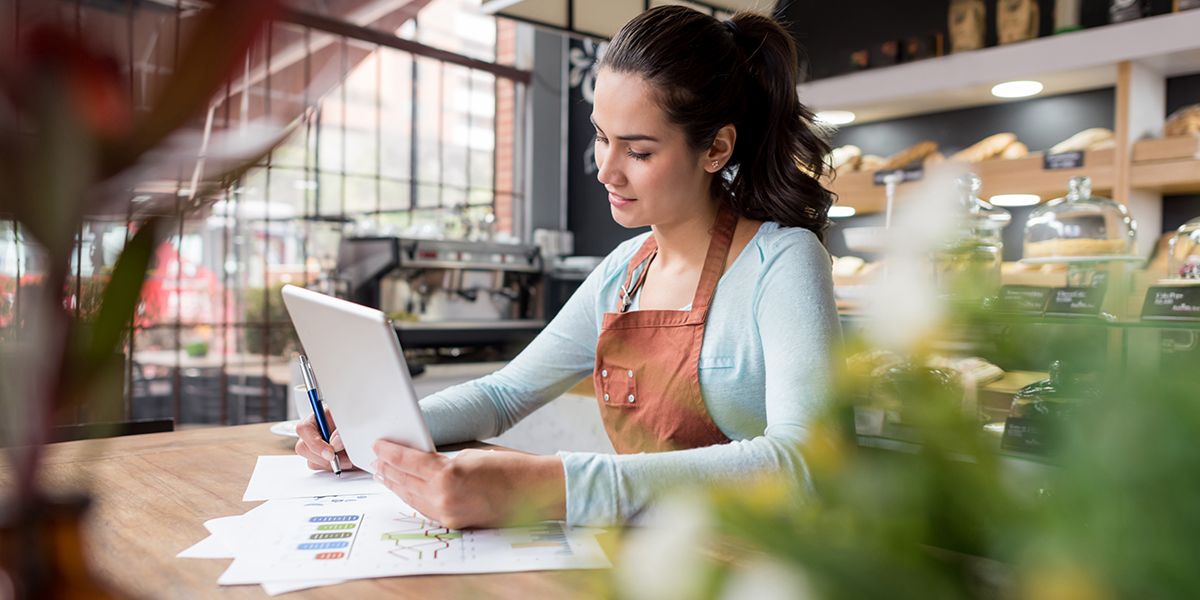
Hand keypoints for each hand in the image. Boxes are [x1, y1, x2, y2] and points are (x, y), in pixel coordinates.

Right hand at [294, 408, 354, 471]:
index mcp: (316, 418)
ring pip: (312, 461)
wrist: (361, 430)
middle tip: (343, 459)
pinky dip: (334, 467)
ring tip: (349, 459)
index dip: (315, 443)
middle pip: (303, 448)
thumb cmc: (353, 420)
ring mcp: (314, 447)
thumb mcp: (349, 420)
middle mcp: (312, 433)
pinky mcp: (320, 458)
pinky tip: (345, 461)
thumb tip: (335, 442)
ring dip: (331, 464)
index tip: (330, 453)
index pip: (304, 429)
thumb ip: (342, 430)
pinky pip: (321, 468)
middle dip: (324, 458)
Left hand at [370, 440, 565, 528]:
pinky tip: (407, 490)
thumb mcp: (471, 453)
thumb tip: (422, 460)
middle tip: (375, 460)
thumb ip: (443, 459)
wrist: (535, 491)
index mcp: (447, 474)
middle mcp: (444, 497)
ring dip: (396, 486)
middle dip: (388, 470)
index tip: (378, 445)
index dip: (390, 452)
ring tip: (384, 475)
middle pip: (405, 481)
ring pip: (412, 498)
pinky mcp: (455, 523)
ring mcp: (449, 513)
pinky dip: (413, 498)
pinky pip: (426, 509)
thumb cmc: (511, 467)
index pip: (408, 461)